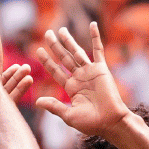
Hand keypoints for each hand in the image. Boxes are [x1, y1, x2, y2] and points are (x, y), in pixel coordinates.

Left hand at [34, 22, 132, 137]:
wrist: (111, 122)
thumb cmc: (91, 123)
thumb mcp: (69, 115)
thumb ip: (54, 106)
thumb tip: (37, 101)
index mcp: (71, 88)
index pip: (56, 71)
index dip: (47, 61)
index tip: (38, 50)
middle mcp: (80, 78)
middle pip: (64, 58)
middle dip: (55, 46)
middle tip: (47, 34)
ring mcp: (90, 72)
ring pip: (77, 52)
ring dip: (69, 41)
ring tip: (61, 30)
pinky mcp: (102, 69)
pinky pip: (98, 50)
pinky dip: (95, 37)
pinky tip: (92, 25)